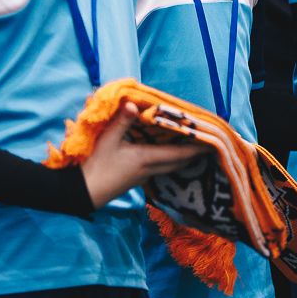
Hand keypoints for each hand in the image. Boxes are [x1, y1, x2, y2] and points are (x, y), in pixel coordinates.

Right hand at [80, 104, 208, 208]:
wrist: (83, 193)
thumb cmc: (96, 166)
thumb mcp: (106, 140)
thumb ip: (121, 121)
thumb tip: (133, 104)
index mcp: (146, 158)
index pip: (179, 154)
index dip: (197, 148)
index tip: (213, 143)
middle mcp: (149, 169)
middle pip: (179, 162)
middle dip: (194, 153)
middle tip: (207, 142)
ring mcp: (143, 176)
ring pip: (170, 166)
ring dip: (183, 157)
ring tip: (192, 146)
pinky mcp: (136, 178)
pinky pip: (161, 168)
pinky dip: (170, 160)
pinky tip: (167, 153)